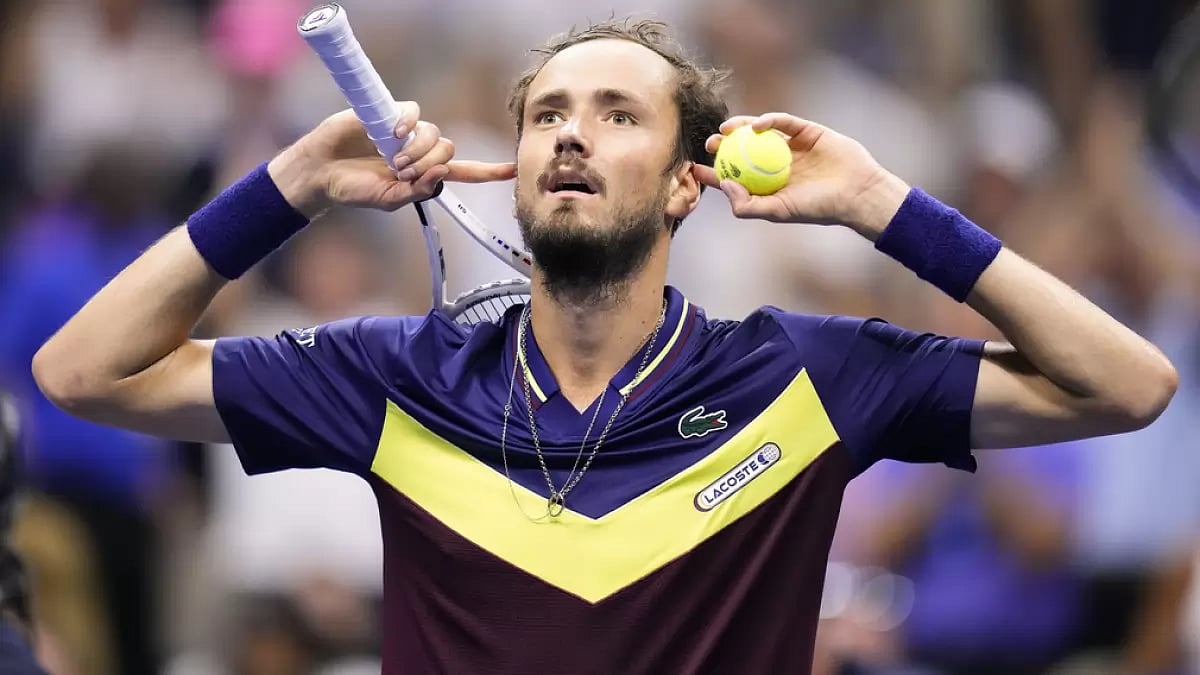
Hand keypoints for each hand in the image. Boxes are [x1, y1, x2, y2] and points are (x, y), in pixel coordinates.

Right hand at [268, 101, 515, 217]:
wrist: (322, 171)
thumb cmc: (354, 189)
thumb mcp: (387, 200)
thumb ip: (415, 193)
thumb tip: (440, 175)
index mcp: (425, 174)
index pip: (464, 172)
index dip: (488, 172)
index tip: (513, 169)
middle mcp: (420, 150)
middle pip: (448, 150)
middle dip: (429, 163)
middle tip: (402, 172)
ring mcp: (406, 131)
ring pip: (434, 134)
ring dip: (418, 150)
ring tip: (392, 161)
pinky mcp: (390, 114)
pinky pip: (413, 114)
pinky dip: (407, 125)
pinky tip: (391, 135)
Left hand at [694, 113, 909, 236]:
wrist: (855, 193)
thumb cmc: (817, 208)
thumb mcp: (778, 212)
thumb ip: (748, 205)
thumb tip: (725, 186)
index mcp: (766, 185)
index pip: (733, 177)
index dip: (713, 173)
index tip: (693, 168)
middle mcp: (774, 164)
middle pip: (742, 151)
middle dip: (722, 146)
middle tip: (710, 143)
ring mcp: (790, 146)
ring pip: (759, 132)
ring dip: (739, 128)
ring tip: (725, 129)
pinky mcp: (806, 130)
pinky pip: (784, 121)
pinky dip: (769, 119)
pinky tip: (756, 124)